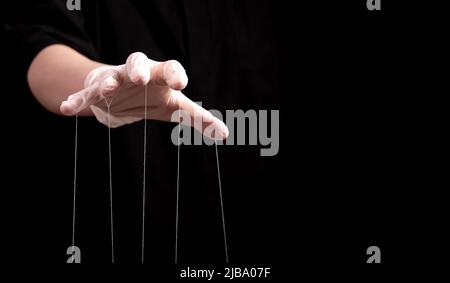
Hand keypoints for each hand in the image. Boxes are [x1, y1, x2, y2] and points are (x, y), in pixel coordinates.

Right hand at [60, 52, 228, 138]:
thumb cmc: (154, 98)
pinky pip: (85, 94)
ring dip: (109, 81)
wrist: (122, 95)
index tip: (180, 84)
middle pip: (138, 61)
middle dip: (139, 68)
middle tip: (141, 78)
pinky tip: (66, 108)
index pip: (169, 68)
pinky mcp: (96, 91)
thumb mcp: (175, 108)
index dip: (174, 74)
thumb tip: (224, 134)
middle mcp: (137, 74)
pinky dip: (76, 99)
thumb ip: (198, 119)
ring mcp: (115, 81)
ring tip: (108, 90)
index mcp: (159, 77)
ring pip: (111, 74)